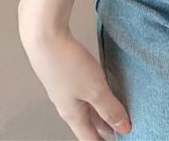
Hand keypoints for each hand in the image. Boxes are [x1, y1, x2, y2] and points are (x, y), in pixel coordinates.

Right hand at [19, 17, 130, 139]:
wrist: (45, 38)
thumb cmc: (68, 65)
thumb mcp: (95, 89)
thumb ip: (109, 108)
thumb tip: (123, 128)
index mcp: (73, 113)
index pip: (89, 137)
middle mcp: (67, 104)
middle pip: (88, 122)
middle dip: (104, 129)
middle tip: (120, 130)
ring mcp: (65, 88)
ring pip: (86, 106)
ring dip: (101, 111)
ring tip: (116, 113)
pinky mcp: (66, 73)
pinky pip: (84, 91)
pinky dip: (96, 95)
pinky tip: (102, 89)